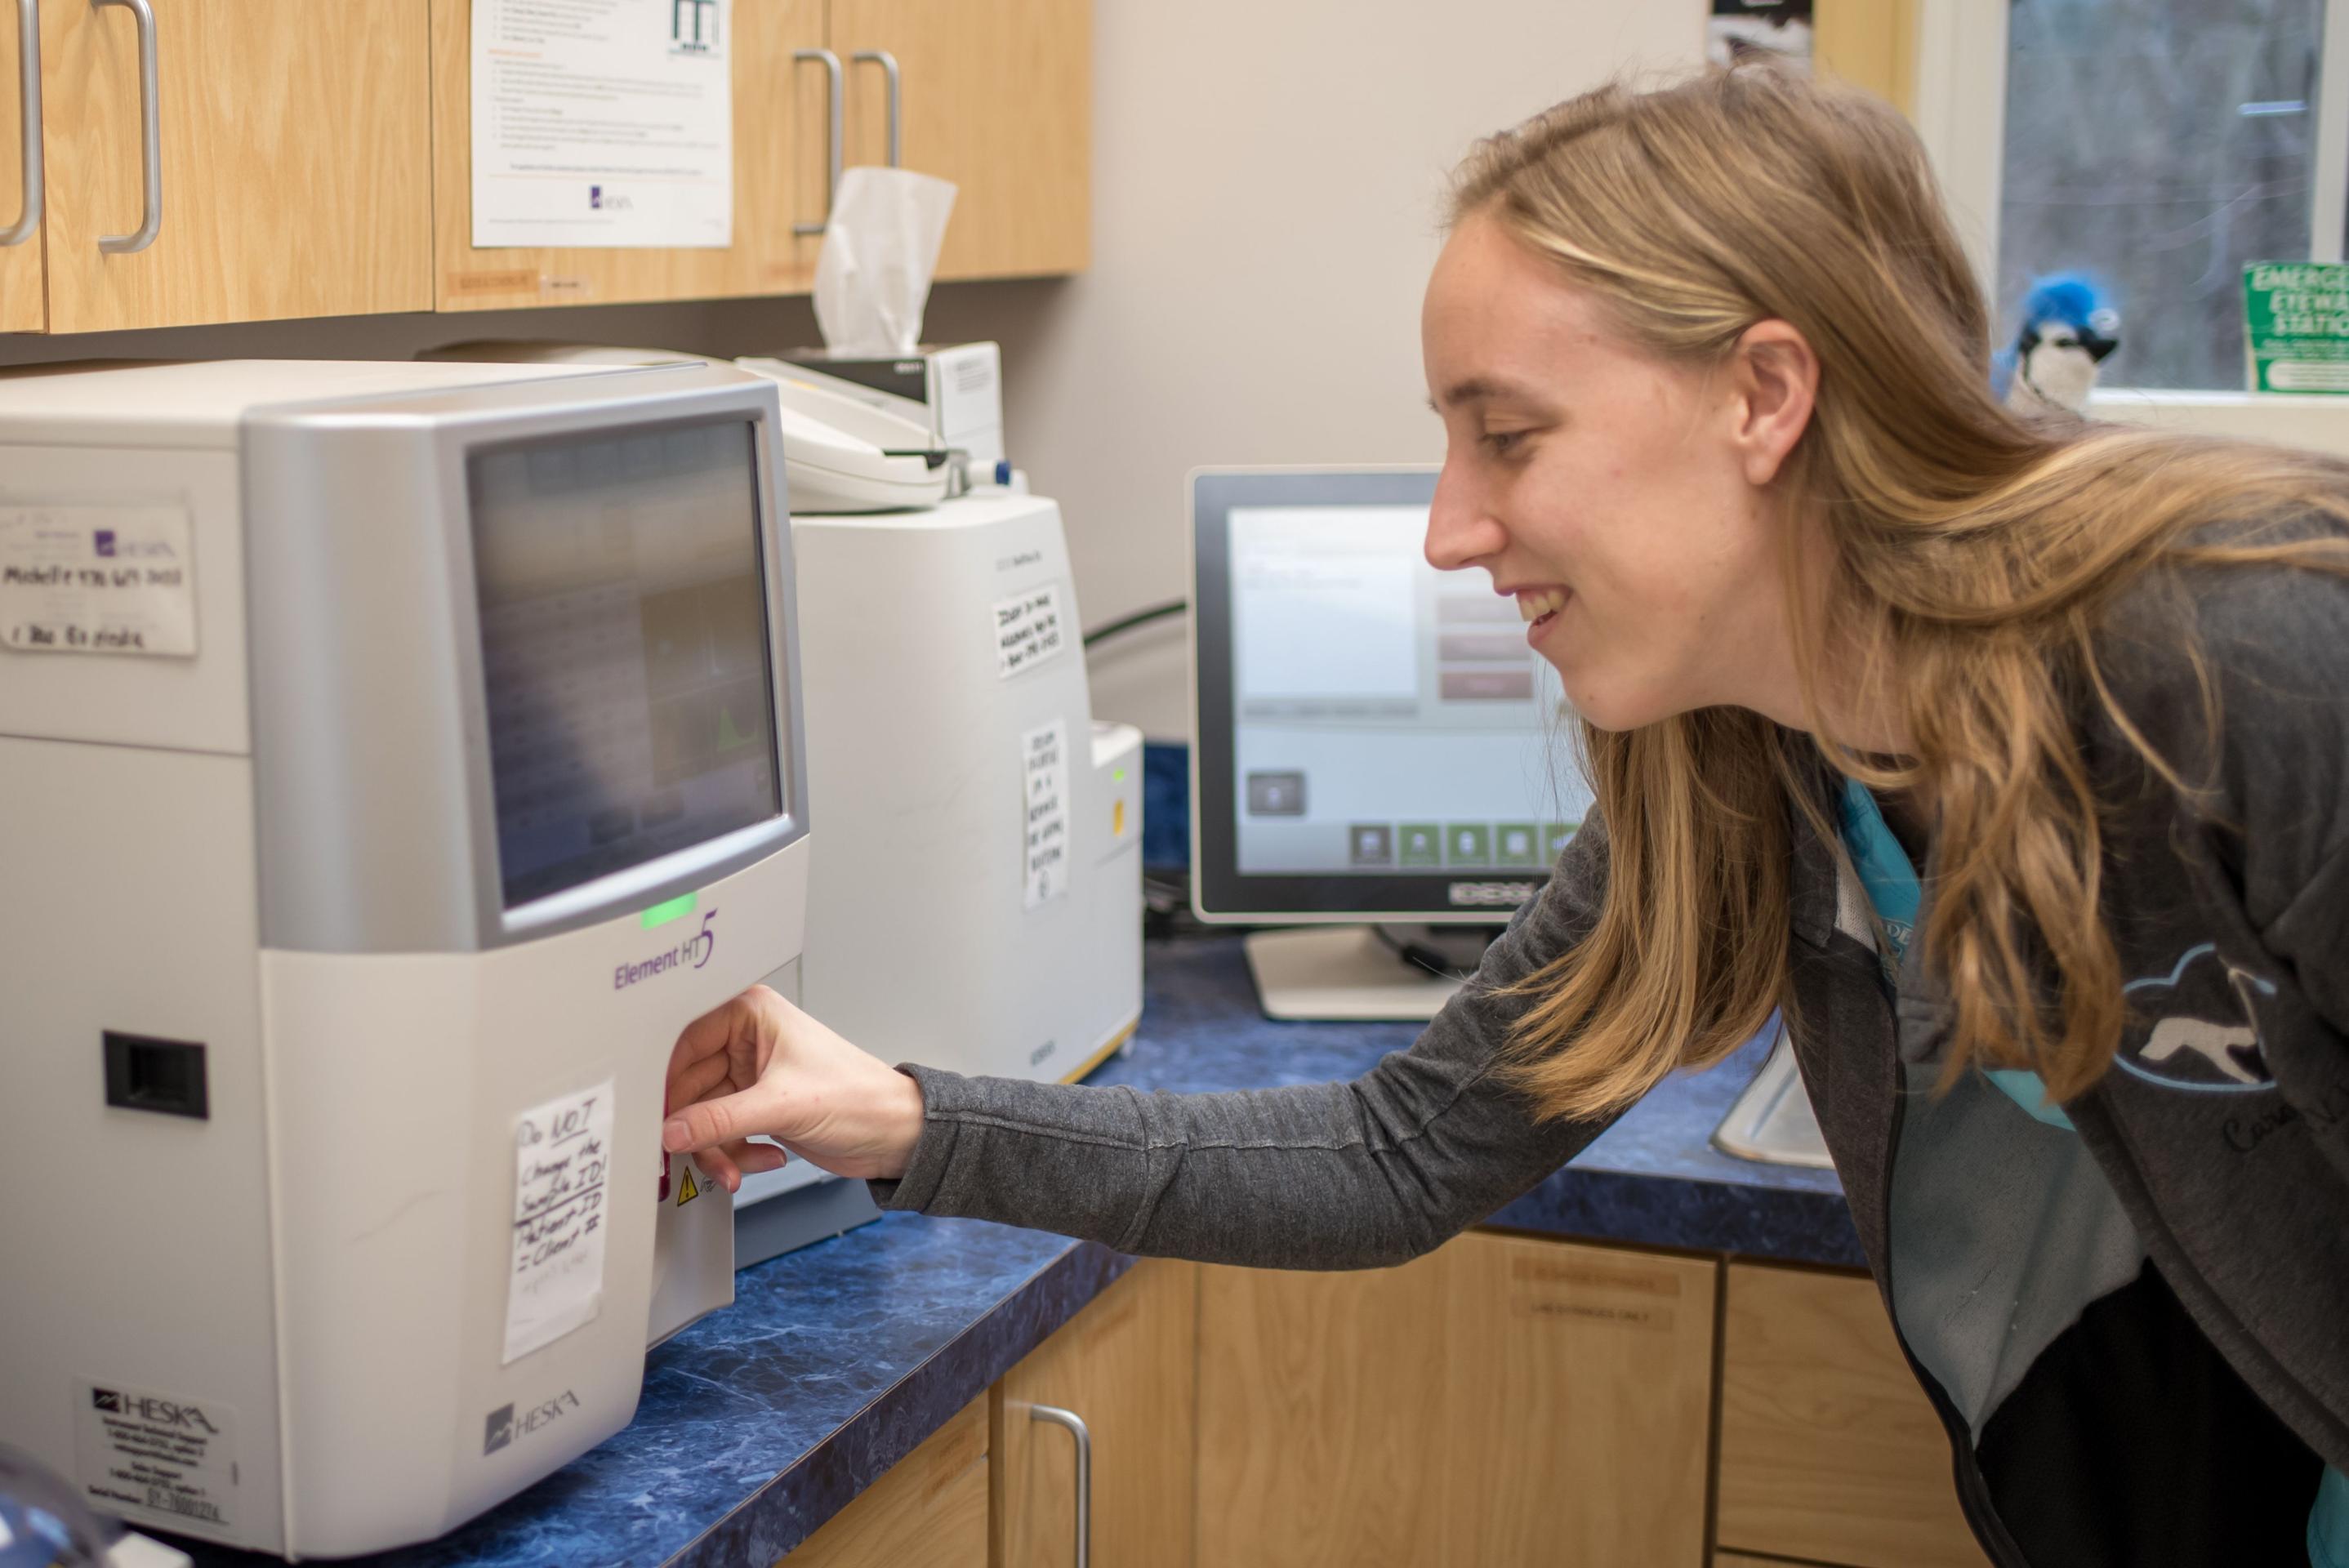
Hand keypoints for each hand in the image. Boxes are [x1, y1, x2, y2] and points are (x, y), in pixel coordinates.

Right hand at [661, 985, 926, 1191]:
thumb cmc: (860, 1097)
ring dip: (716, 1150)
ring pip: (700, 1117)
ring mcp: (747, 1077)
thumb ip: (719, 1120)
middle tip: (698, 1154)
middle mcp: (745, 1041)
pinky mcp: (753, 1108)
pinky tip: (765, 1159)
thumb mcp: (783, 1106)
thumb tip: (671, 1131)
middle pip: (686, 1086)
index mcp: (751, 1015)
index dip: (667, 1082)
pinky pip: (719, 1134)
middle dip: (696, 1128)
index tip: (655, 1116)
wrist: (894, 1135)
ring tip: (737, 1169)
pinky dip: (734, 1155)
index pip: (683, 1042)